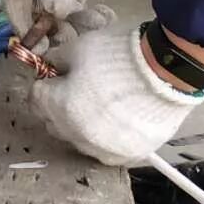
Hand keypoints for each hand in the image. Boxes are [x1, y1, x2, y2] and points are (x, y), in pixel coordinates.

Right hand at [3, 0, 125, 37]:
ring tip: (91, 20)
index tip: (40, 47)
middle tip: (68, 37)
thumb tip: (51, 15)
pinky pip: (68, 6)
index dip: (24, 27)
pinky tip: (96, 13)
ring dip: (68, 22)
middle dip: (48, 27)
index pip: (13, 4)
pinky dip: (79, 14)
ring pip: (51, 12)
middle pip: (30, 11)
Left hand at [26, 24, 203, 166]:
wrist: (168, 72)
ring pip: (77, 139)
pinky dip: (104, 139)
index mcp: (61, 107)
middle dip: (57, 105)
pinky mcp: (127, 156)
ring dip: (79, 124)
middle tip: (75, 88)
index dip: (45, 83)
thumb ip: (57, 61)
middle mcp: (78, 135)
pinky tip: (114, 122)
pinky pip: (104, 151)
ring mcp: (103, 149)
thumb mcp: (80, 48)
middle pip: (53, 122)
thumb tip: (48, 68)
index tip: (56, 76)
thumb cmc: (120, 56)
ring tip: (98, 105)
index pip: (35, 98)